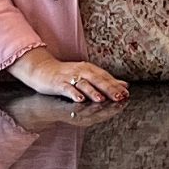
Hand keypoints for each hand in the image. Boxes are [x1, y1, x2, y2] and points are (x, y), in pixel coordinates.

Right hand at [14, 50, 128, 106]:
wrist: (42, 69)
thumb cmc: (66, 74)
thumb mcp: (87, 75)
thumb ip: (105, 80)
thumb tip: (125, 85)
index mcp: (89, 69)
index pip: (105, 77)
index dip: (116, 85)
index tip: (127, 94)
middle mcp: (81, 71)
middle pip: (97, 80)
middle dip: (109, 88)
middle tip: (119, 97)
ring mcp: (69, 77)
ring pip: (83, 84)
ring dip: (92, 92)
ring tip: (101, 99)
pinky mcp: (58, 83)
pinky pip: (67, 88)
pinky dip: (74, 93)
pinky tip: (79, 100)